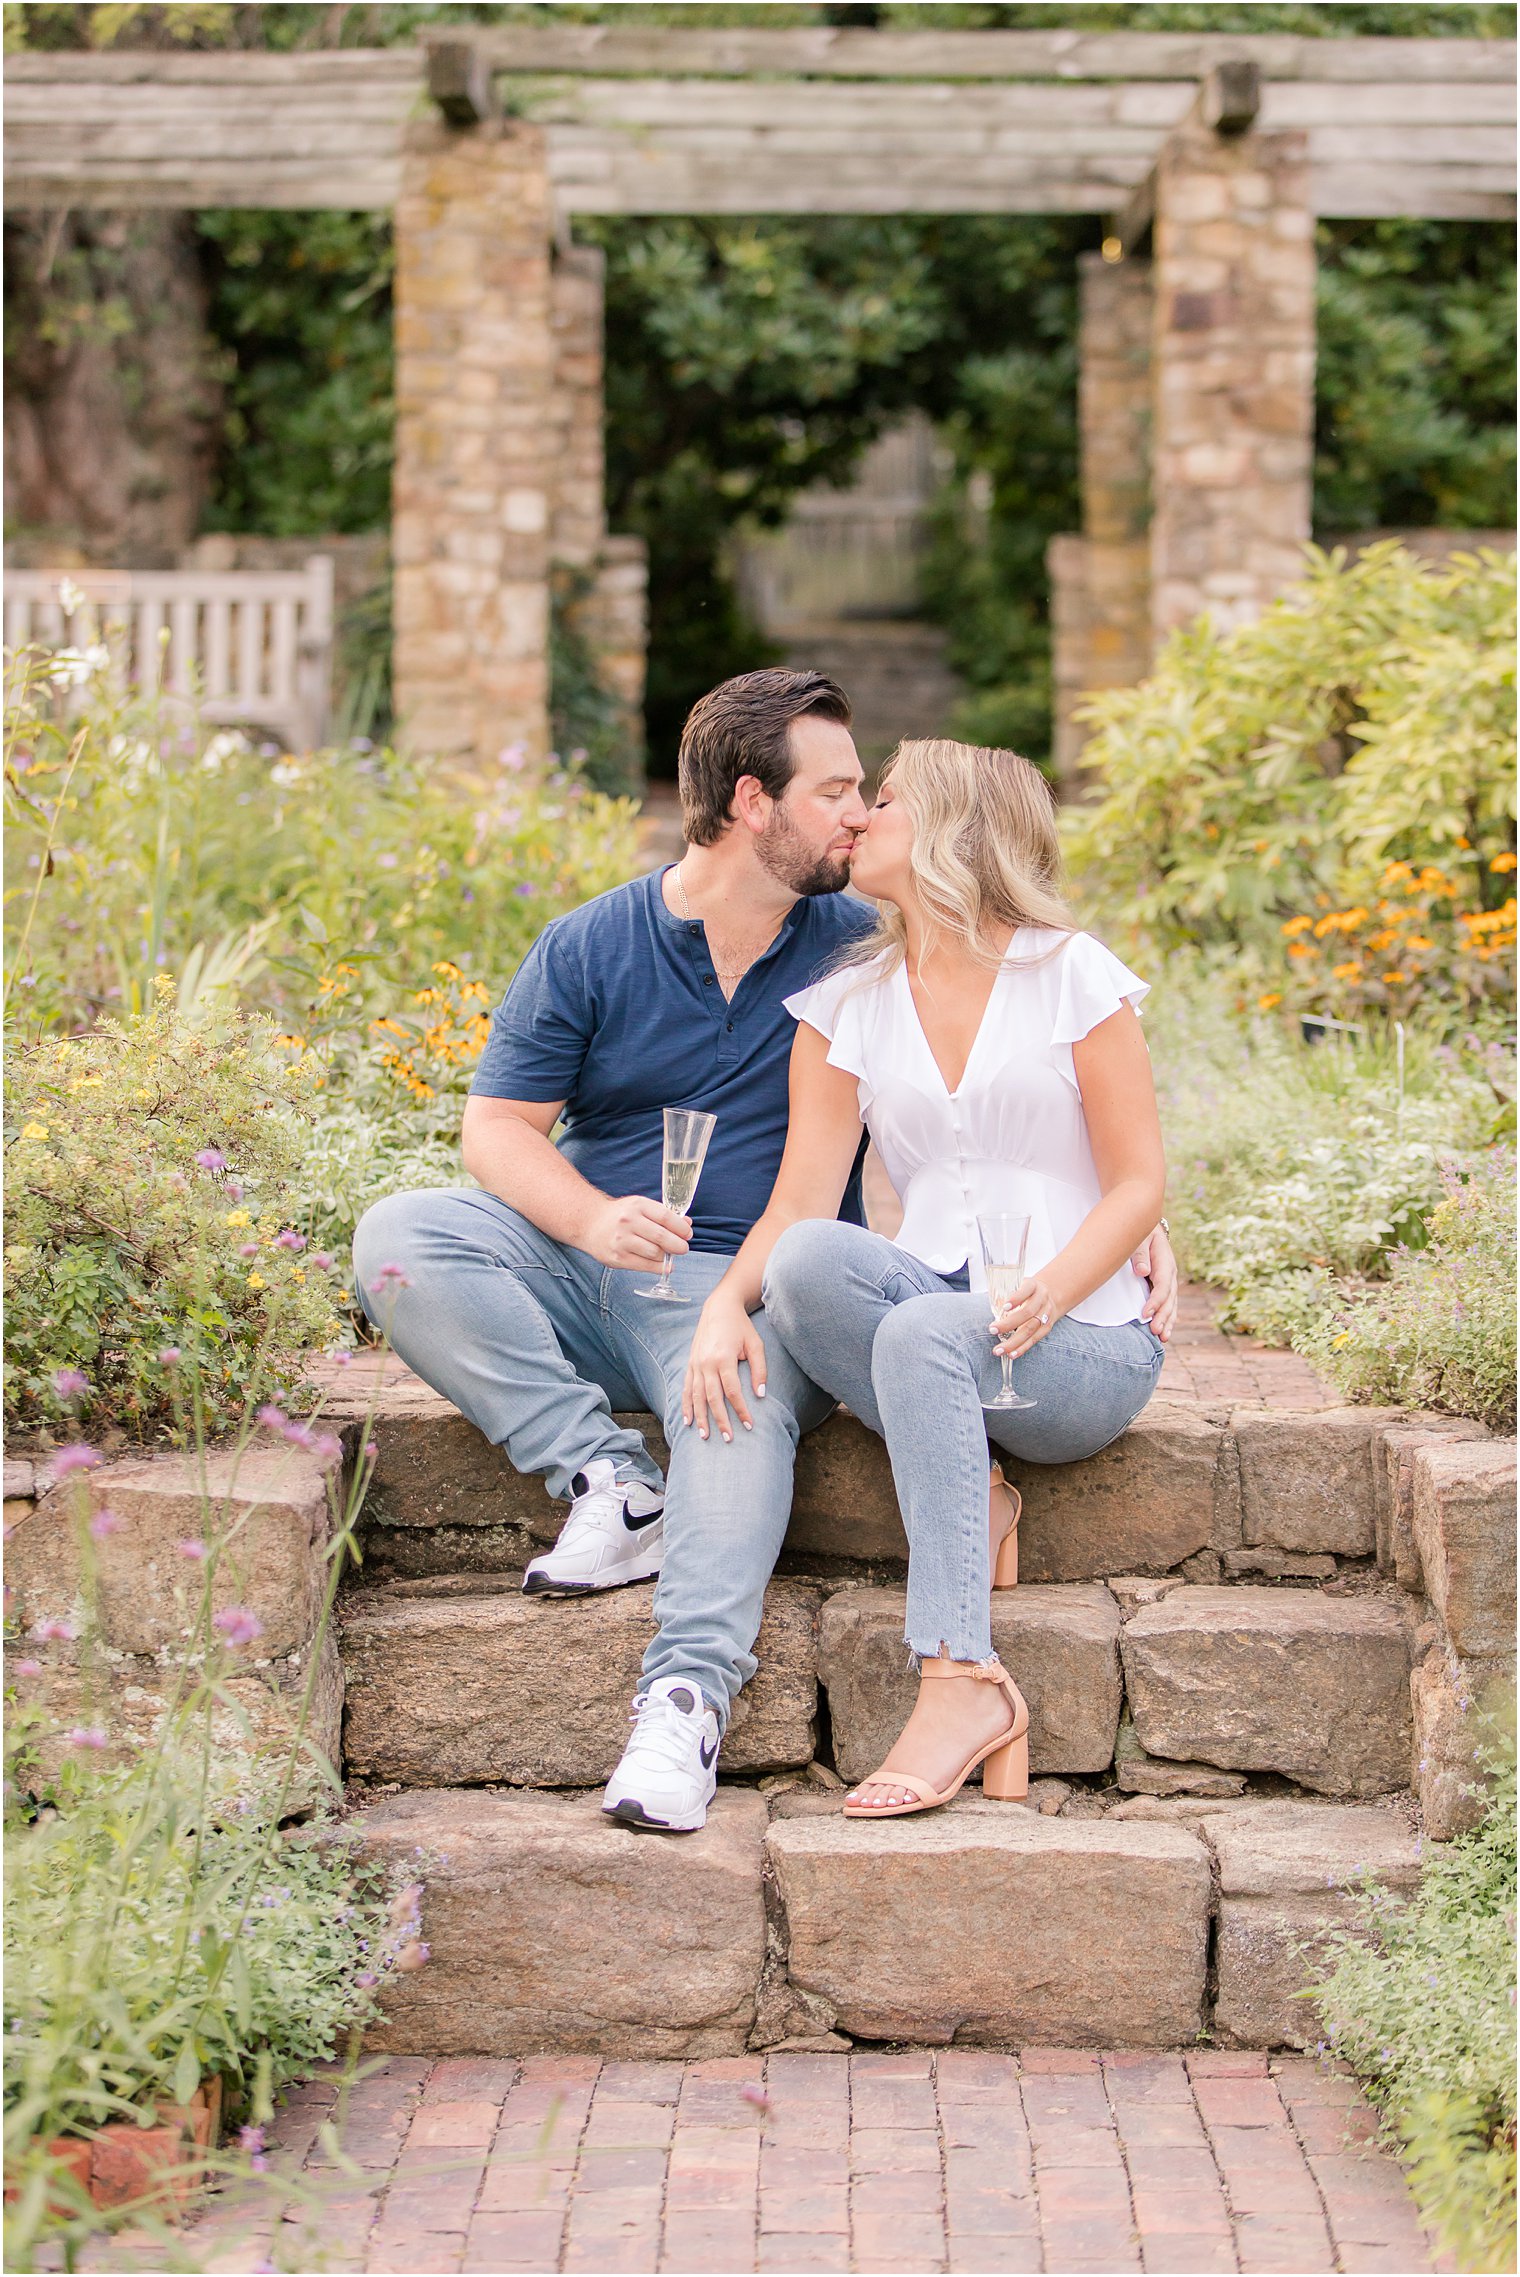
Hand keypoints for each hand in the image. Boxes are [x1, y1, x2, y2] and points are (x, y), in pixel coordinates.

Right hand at [581, 1194, 690, 1272]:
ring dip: (666, 1256)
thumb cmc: (619, 1215)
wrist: (589, 1224)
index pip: (666, 1217)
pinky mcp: (618, 1258)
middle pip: (662, 1237)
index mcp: (637, 1206)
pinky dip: (659, 1267)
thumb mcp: (640, 1207)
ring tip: (667, 1254)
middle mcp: (628, 1222)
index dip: (681, 1228)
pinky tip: (663, 1265)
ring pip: (655, 1253)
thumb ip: (663, 1215)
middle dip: (678, 1245)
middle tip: (683, 1248)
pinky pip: (645, 1265)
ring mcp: (622, 1241)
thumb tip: (687, 1224)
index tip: (688, 1234)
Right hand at [683, 1292, 767, 1443]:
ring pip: (696, 1396)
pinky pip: (685, 1388)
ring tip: (705, 1436)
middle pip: (712, 1398)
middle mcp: (706, 1363)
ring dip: (700, 1417)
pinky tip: (688, 1420)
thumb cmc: (741, 1327)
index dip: (741, 1410)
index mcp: (723, 1358)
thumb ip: (759, 1370)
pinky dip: (686, 1405)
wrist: (719, 1308)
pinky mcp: (690, 1364)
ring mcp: (695, 1364)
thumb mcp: (756, 1344)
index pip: (732, 1391)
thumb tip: (761, 1395)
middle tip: (728, 1439)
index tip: (749, 1425)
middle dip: (720, 1420)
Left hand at [992, 1275, 1061, 1360]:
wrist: (1050, 1295)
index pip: (1025, 1291)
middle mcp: (1042, 1299)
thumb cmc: (1026, 1291)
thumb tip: (993, 1308)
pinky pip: (1034, 1339)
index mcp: (1033, 1286)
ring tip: (999, 1350)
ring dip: (1014, 1342)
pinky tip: (1011, 1354)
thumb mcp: (1018, 1285)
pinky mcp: (1047, 1327)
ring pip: (1031, 1329)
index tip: (1004, 1307)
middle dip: (1009, 1323)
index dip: (1016, 1299)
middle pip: (1027, 1313)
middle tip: (992, 1330)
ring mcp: (1047, 1314)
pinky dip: (1022, 1348)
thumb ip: (1006, 1294)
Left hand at [1132, 1223, 1178, 1341]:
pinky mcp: (1163, 1284)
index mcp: (1165, 1261)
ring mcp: (1168, 1279)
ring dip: (1168, 1320)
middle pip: (1170, 1298)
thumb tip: (1143, 1272)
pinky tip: (1164, 1330)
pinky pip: (1168, 1303)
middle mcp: (1170, 1272)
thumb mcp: (1138, 1238)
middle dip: (1163, 1316)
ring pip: (1171, 1303)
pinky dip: (1167, 1316)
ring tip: (1164, 1338)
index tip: (1145, 1314)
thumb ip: (1140, 1255)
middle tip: (1156, 1333)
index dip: (1155, 1301)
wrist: (1143, 1224)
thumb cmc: (1138, 1232)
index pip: (1162, 1286)